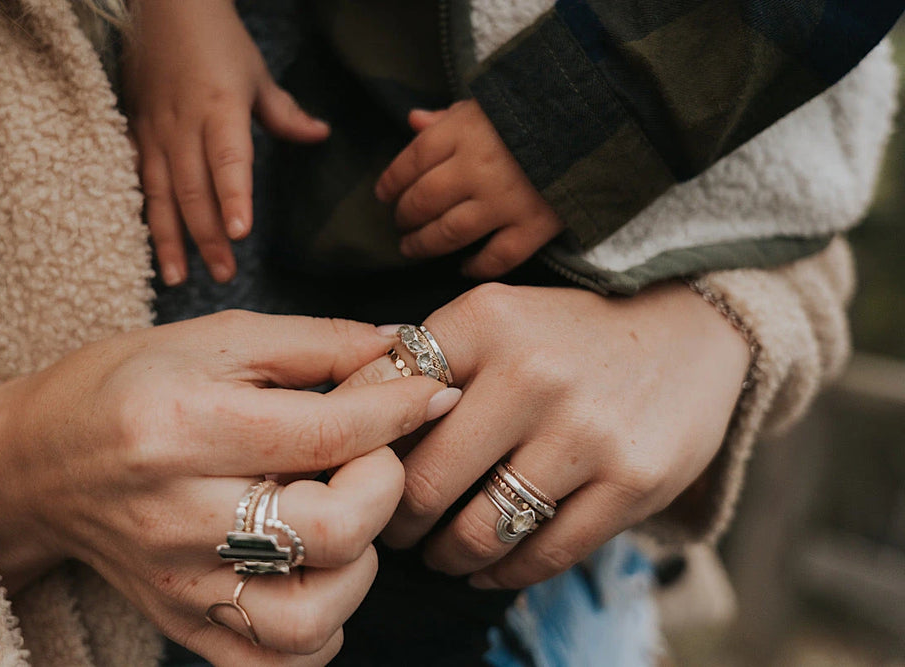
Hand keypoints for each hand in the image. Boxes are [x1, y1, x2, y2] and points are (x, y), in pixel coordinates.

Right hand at [0, 312, 457, 663]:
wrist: (40, 461)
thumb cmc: (128, 384)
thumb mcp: (217, 339)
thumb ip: (316, 343)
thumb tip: (402, 351)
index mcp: (185, 427)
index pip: (329, 432)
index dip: (399, 409)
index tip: (431, 392)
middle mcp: (180, 516)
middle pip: (332, 531)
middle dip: (385, 486)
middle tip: (372, 457)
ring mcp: (180, 584)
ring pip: (313, 618)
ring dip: (359, 564)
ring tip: (342, 517)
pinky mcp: (182, 624)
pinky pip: (276, 664)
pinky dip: (321, 629)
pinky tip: (318, 574)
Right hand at [123, 0, 328, 284]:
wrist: (163, 9)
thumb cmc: (217, 41)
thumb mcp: (257, 74)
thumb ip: (285, 114)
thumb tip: (320, 135)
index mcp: (219, 109)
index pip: (228, 160)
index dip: (233, 197)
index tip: (241, 233)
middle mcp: (183, 126)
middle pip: (194, 190)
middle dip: (208, 237)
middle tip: (224, 275)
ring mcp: (155, 133)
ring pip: (161, 195)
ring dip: (171, 241)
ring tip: (179, 279)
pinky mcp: (136, 136)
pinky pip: (139, 185)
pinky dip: (146, 219)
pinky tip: (150, 249)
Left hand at [342, 282, 749, 588]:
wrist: (690, 332)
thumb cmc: (566, 335)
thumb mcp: (495, 318)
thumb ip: (424, 363)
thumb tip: (342, 419)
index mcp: (484, 320)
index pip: (384, 404)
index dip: (359, 453)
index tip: (357, 478)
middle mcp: (533, 372)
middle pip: (423, 484)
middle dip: (396, 522)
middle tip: (394, 530)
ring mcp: (586, 431)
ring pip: (479, 531)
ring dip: (445, 556)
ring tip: (439, 552)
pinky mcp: (633, 481)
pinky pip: (544, 554)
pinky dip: (502, 572)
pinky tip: (488, 567)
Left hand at [374, 101, 562, 278]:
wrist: (599, 118)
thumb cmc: (536, 108)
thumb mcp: (488, 101)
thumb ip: (449, 116)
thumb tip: (413, 121)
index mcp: (463, 132)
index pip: (411, 161)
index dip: (391, 182)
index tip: (383, 194)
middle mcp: (477, 168)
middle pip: (423, 201)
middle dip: (405, 216)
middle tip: (400, 225)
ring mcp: (505, 201)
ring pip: (449, 234)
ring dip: (425, 245)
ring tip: (413, 248)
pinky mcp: (534, 225)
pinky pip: (497, 257)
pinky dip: (476, 266)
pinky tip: (463, 268)